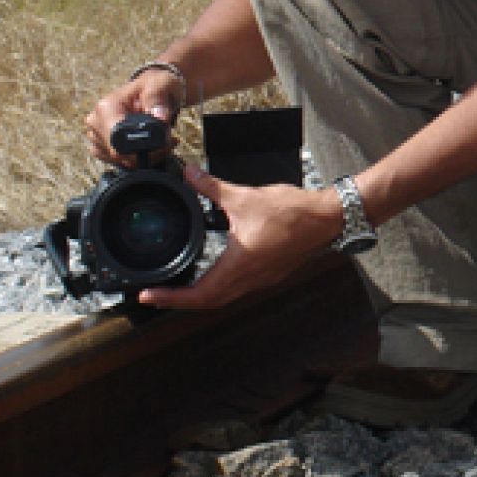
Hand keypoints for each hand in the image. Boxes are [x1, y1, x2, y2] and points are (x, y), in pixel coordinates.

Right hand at [84, 69, 182, 166]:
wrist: (153, 88)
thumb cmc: (156, 85)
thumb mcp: (162, 85)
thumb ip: (158, 99)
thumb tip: (160, 117)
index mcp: (106, 108)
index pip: (118, 141)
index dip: (144, 147)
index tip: (168, 140)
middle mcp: (96, 123)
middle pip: (119, 154)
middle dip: (150, 152)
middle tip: (170, 139)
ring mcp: (96, 136)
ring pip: (121, 161)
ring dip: (147, 156)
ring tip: (165, 140)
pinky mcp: (102, 147)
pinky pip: (120, 162)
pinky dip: (140, 158)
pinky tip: (155, 147)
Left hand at [138, 165, 341, 308]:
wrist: (327, 218)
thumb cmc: (292, 212)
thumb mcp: (244, 197)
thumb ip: (211, 187)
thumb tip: (190, 174)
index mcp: (239, 265)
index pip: (198, 295)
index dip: (170, 299)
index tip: (149, 296)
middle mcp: (250, 279)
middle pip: (209, 302)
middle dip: (181, 301)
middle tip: (159, 295)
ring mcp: (263, 279)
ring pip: (225, 297)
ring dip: (202, 296)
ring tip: (182, 286)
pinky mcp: (272, 273)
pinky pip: (240, 288)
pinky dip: (221, 286)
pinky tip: (217, 273)